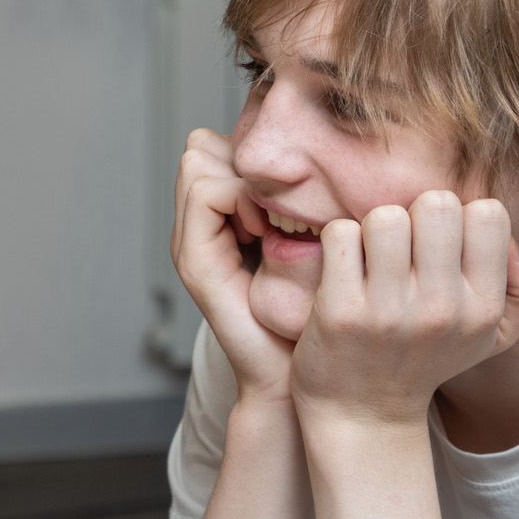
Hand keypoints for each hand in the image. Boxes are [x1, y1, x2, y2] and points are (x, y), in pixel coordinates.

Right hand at [172, 129, 293, 403]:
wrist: (294, 373)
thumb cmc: (314, 312)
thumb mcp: (315, 242)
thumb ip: (305, 201)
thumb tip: (329, 153)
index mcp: (221, 221)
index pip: (216, 144)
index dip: (253, 156)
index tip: (290, 193)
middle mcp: (196, 229)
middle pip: (201, 147)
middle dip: (243, 162)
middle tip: (278, 206)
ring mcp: (189, 244)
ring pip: (198, 161)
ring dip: (244, 180)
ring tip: (273, 221)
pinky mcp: (194, 261)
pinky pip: (207, 193)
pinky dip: (241, 199)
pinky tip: (267, 231)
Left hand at [289, 191, 518, 427]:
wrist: (365, 415)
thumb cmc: (429, 356)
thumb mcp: (494, 333)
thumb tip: (518, 249)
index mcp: (482, 308)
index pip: (488, 213)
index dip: (461, 218)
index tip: (443, 248)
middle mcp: (441, 310)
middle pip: (436, 204)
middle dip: (416, 215)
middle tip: (404, 250)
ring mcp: (388, 312)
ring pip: (385, 216)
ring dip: (374, 229)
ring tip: (374, 260)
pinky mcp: (340, 312)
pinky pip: (341, 234)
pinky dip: (340, 243)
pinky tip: (346, 272)